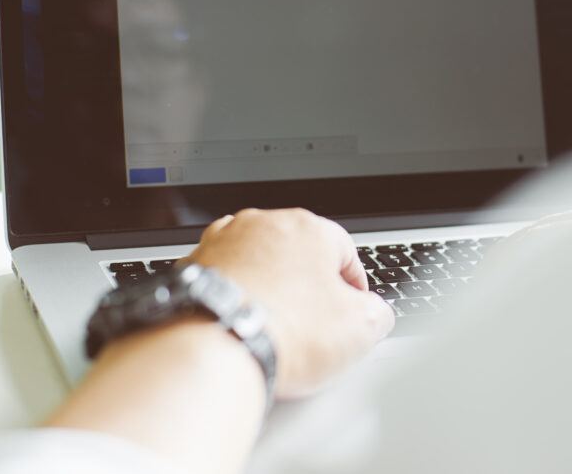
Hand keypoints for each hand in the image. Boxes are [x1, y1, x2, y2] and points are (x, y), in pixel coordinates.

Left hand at [180, 208, 394, 397]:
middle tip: (314, 324)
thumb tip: (374, 313)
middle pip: (298, 255)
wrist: (213, 346)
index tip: (352, 308)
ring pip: (259, 263)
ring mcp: (224, 242)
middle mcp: (263, 225)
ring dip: (270, 288)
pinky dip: (236, 297)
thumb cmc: (283, 331)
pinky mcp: (194, 266)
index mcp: (309, 227)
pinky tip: (242, 324)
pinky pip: (226, 279)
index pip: (345, 252)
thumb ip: (377, 312)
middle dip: (308, 286)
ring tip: (274, 326)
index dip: (353, 286)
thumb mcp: (361, 328)